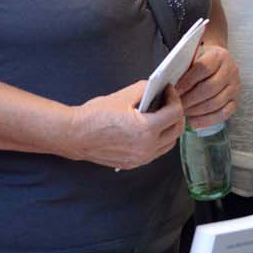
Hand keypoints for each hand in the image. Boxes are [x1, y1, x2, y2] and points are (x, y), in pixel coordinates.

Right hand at [70, 80, 184, 170]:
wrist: (75, 135)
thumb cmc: (96, 115)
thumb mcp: (124, 95)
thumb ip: (145, 89)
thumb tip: (158, 87)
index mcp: (147, 129)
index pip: (175, 113)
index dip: (175, 98)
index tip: (169, 91)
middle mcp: (147, 147)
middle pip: (176, 130)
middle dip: (176, 114)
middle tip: (168, 102)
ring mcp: (141, 158)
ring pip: (168, 144)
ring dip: (169, 129)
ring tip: (162, 116)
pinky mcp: (134, 164)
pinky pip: (155, 152)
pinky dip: (158, 140)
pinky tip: (151, 130)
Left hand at [175, 43, 239, 129]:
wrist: (217, 62)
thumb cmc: (200, 61)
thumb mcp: (193, 57)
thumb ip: (184, 67)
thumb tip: (171, 85)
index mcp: (219, 56)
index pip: (203, 69)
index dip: (187, 82)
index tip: (173, 91)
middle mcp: (231, 70)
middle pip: (210, 88)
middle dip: (190, 99)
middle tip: (176, 105)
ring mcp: (235, 87)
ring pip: (216, 102)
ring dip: (196, 110)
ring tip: (182, 112)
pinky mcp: (236, 101)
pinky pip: (223, 114)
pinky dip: (207, 120)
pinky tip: (193, 121)